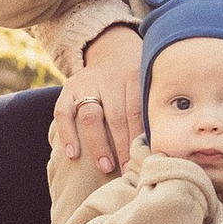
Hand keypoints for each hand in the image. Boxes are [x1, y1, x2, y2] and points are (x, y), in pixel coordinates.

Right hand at [52, 24, 142, 172]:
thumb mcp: (146, 82)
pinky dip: (67, 134)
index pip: (136, 112)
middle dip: (122, 147)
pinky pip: (63, 112)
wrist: (111, 52)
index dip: (139, 139)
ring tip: (106, 167)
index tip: (144, 162)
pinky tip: (73, 154)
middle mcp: (108, 78)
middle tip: (129, 171)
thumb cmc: (135, 80)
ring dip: (99, 145)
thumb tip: (159, 147)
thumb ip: (149, 107)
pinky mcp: (68, 89)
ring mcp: (86, 83)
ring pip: (91, 116)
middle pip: (116, 116)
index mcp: (132, 76)